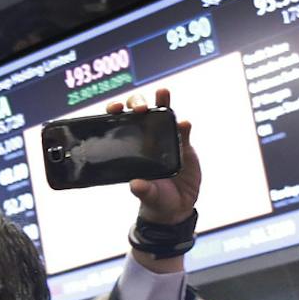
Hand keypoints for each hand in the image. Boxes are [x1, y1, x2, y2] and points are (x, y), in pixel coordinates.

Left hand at [107, 85, 201, 228]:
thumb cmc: (155, 199)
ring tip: (162, 92)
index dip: (116, 112)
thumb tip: (135, 185)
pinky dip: (183, 126)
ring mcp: (166, 140)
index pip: (120, 123)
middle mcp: (147, 139)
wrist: (177, 207)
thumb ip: (143, 190)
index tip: (114, 108)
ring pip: (163, 115)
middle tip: (141, 108)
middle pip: (141, 112)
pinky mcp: (184, 146)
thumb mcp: (148, 196)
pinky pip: (182, 132)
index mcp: (131, 147)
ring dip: (163, 102)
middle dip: (138, 103)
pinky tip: (183, 124)